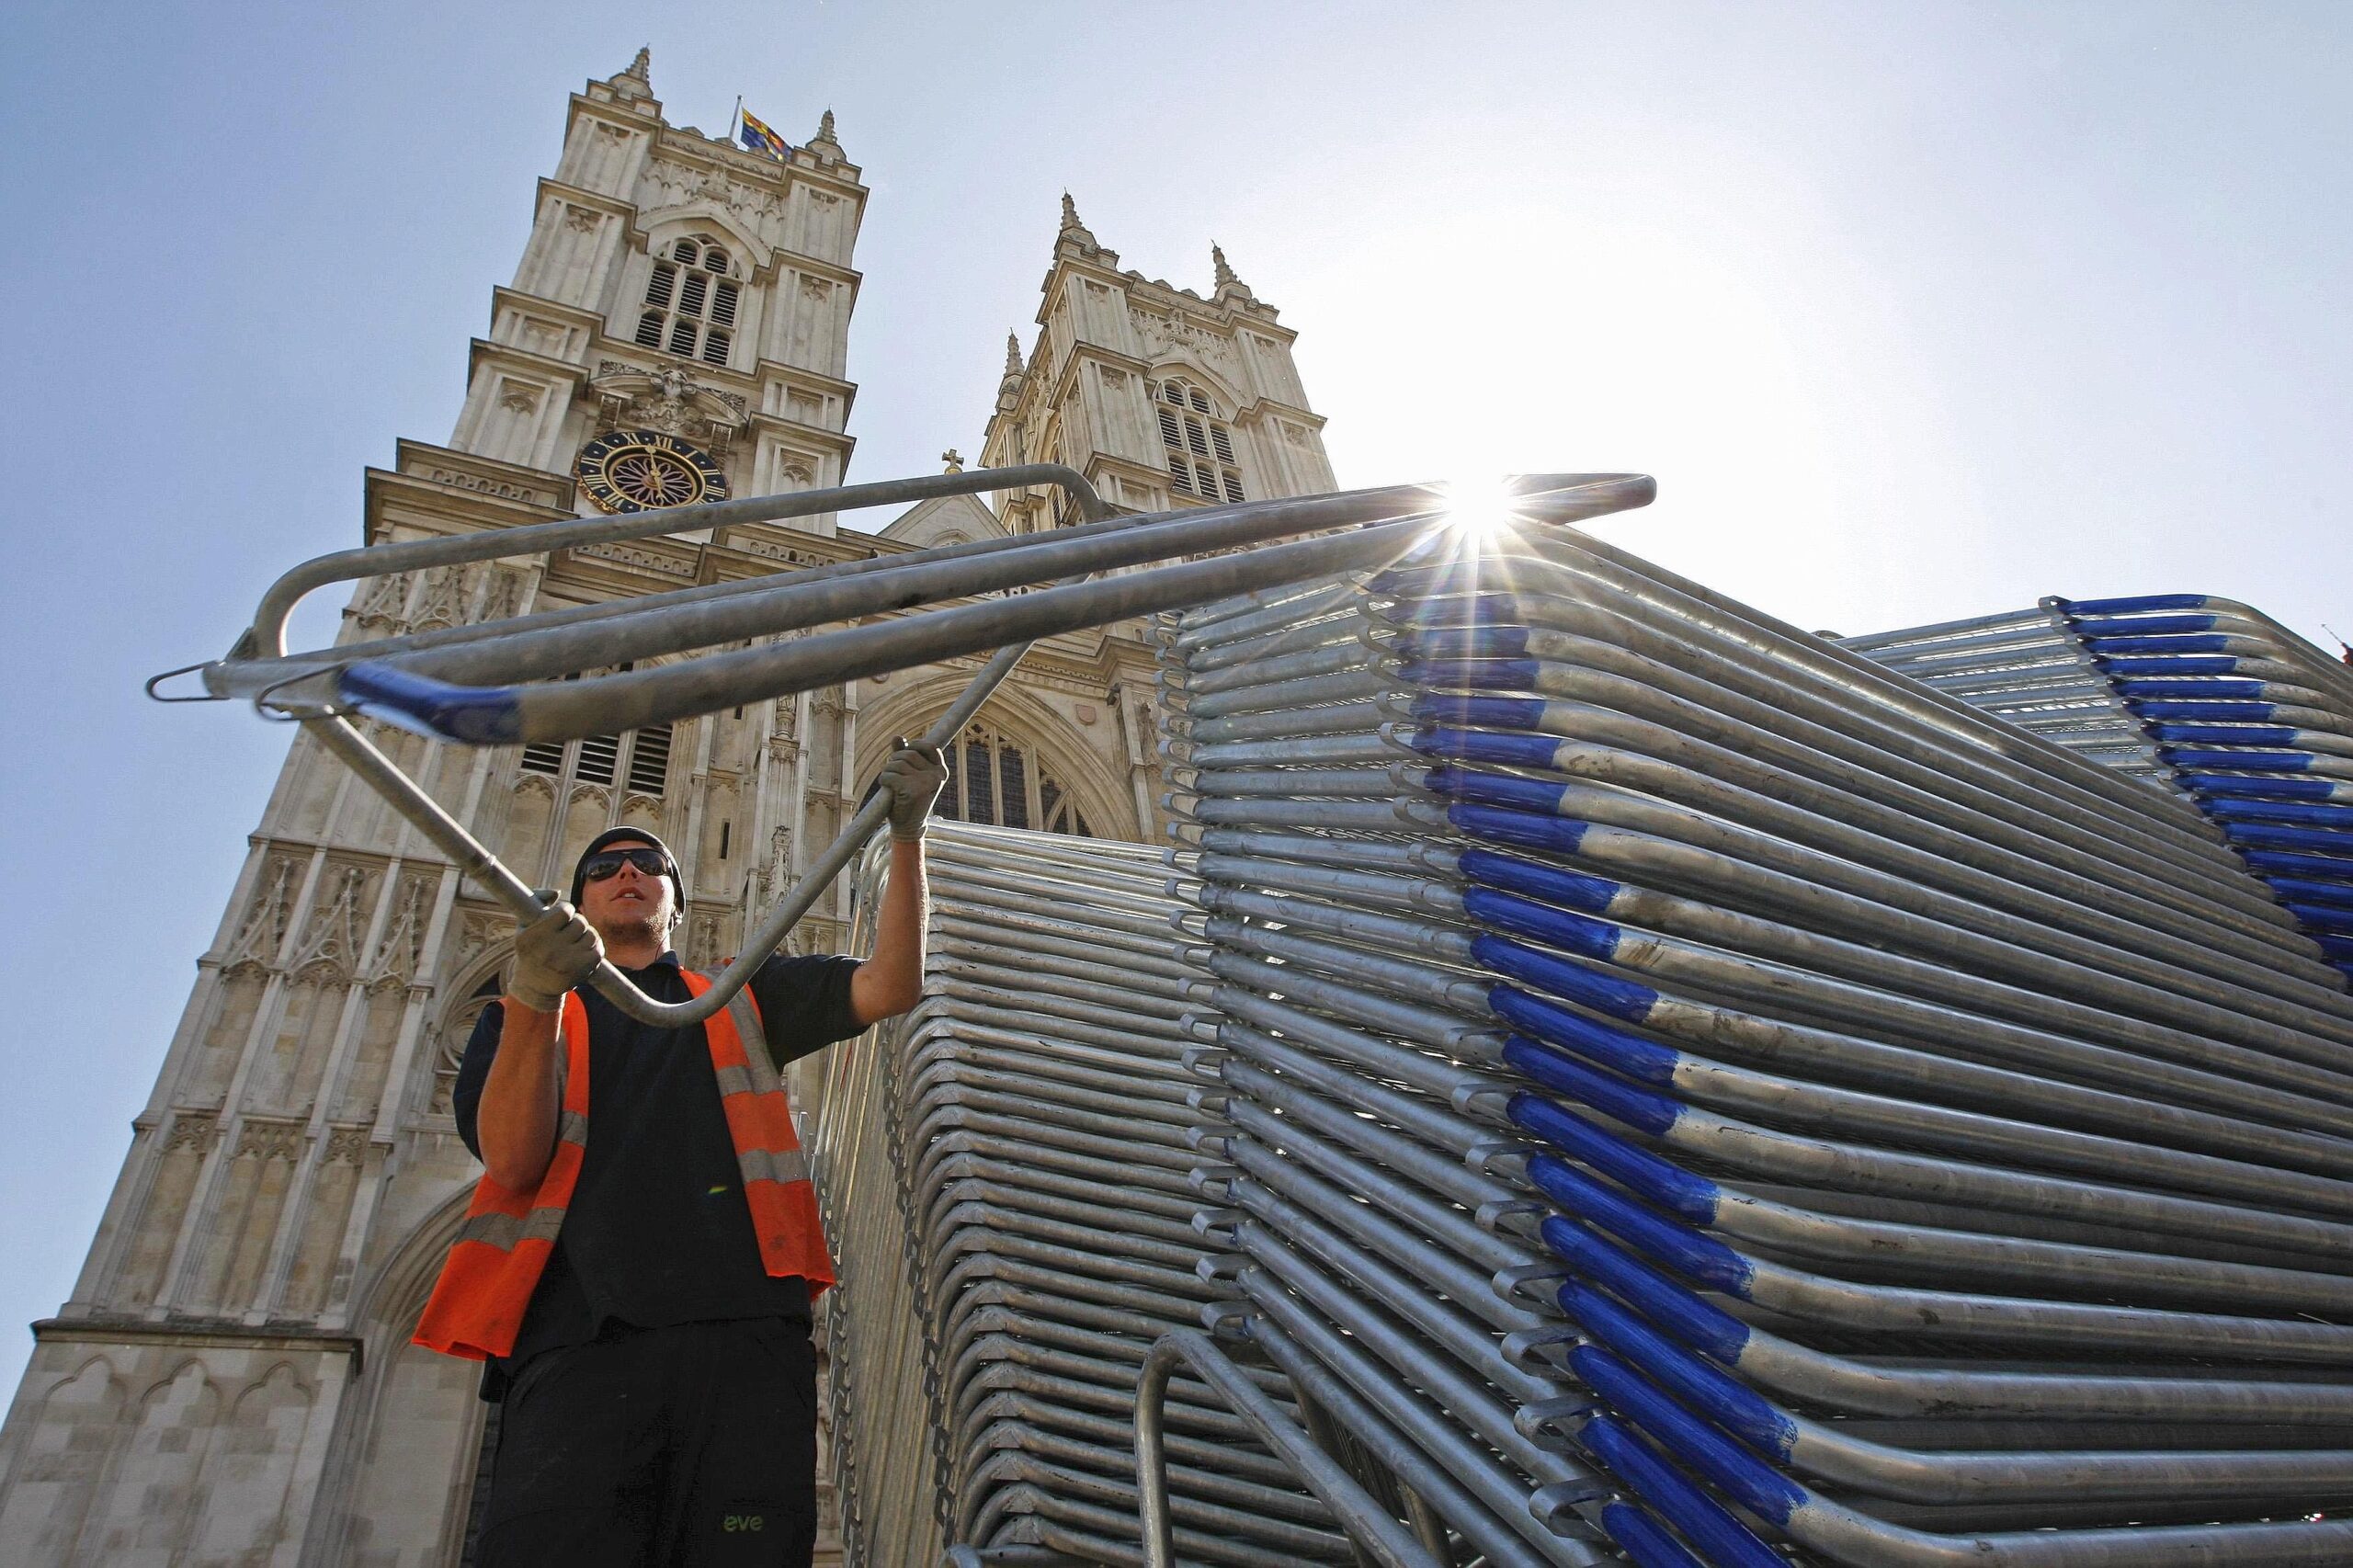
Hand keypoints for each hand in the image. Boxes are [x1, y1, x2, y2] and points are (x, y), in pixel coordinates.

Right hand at [509, 895, 602, 1012]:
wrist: (535, 987)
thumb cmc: (530, 950)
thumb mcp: (524, 925)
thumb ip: (537, 900)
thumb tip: (556, 893)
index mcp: (532, 937)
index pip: (564, 911)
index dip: (566, 910)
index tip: (563, 915)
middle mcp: (548, 951)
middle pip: (580, 922)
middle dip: (576, 923)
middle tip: (569, 930)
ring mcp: (567, 962)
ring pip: (591, 934)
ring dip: (587, 934)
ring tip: (576, 941)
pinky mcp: (582, 971)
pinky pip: (598, 949)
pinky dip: (594, 947)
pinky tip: (583, 950)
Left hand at [876, 742, 946, 841]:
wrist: (909, 827)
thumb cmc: (909, 799)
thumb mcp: (911, 775)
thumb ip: (905, 755)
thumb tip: (897, 737)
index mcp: (941, 771)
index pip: (929, 746)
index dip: (914, 746)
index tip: (903, 756)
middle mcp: (937, 776)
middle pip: (908, 754)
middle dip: (895, 761)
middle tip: (892, 774)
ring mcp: (926, 783)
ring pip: (897, 764)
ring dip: (887, 771)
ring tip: (890, 783)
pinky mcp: (912, 790)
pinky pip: (890, 775)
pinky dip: (883, 780)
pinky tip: (887, 789)